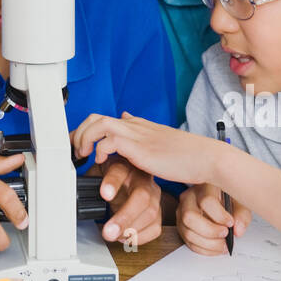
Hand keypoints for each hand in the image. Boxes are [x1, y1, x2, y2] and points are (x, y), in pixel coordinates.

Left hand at [73, 112, 220, 185]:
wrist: (206, 157)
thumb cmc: (186, 155)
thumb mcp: (159, 141)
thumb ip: (141, 134)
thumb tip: (126, 116)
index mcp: (138, 125)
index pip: (103, 119)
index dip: (85, 131)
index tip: (78, 146)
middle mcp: (134, 126)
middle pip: (95, 117)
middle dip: (79, 132)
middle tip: (74, 151)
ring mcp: (137, 134)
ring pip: (98, 124)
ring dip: (85, 139)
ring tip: (82, 156)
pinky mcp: (139, 147)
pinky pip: (109, 141)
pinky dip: (99, 150)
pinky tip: (100, 163)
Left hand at [92, 157, 161, 246]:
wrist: (129, 178)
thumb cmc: (111, 177)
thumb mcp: (97, 173)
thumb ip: (87, 183)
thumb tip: (72, 196)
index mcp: (124, 165)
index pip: (120, 170)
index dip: (112, 183)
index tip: (104, 195)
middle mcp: (142, 179)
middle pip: (141, 196)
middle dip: (125, 217)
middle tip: (108, 232)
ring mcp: (153, 195)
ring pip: (150, 213)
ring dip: (131, 230)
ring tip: (113, 236)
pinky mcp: (158, 211)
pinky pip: (155, 227)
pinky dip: (140, 237)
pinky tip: (125, 238)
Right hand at [176, 184, 251, 255]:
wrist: (221, 201)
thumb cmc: (229, 199)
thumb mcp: (241, 202)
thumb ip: (242, 215)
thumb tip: (238, 229)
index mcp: (204, 186)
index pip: (206, 201)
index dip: (219, 215)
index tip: (230, 223)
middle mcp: (189, 197)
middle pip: (190, 217)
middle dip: (210, 231)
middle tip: (225, 234)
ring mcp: (182, 212)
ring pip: (187, 232)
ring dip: (208, 244)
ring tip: (223, 245)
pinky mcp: (182, 226)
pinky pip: (188, 242)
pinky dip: (203, 249)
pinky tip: (216, 247)